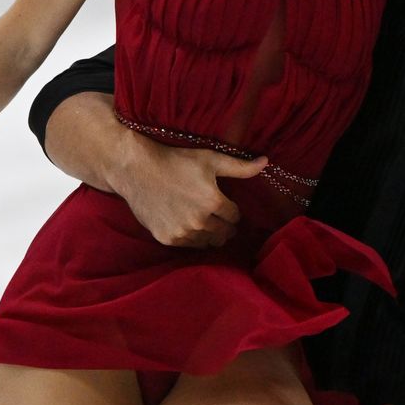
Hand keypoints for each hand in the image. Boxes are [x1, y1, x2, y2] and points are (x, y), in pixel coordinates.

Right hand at [110, 138, 270, 247]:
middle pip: (224, 233)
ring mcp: (182, 232)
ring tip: (206, 223)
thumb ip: (240, 167)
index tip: (226, 205)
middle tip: (220, 217)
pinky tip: (189, 227)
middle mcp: (199, 221)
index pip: (235, 216)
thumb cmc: (176, 161)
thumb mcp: (210, 159)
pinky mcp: (167, 239)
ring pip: (208, 242)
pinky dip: (192, 239)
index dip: (232, 210)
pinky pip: (189, 246)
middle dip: (225, 226)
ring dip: (211, 234)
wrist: (137, 170)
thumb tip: (266, 163)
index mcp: (213, 202)